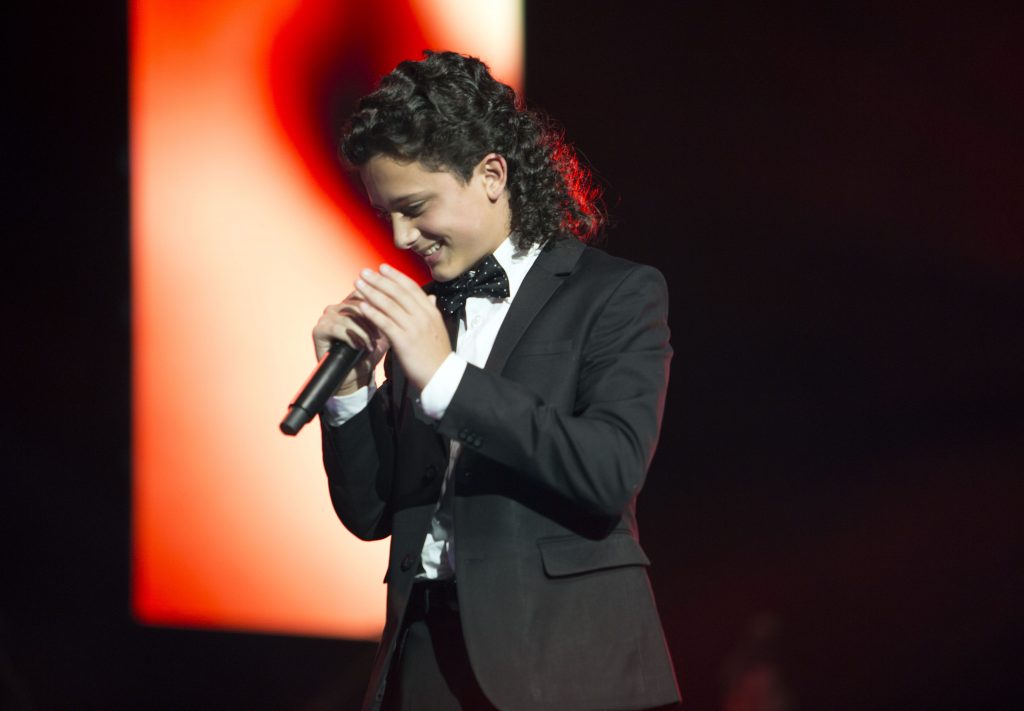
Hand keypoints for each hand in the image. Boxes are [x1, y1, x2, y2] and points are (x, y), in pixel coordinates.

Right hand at [313, 292, 388, 394]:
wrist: (355, 375)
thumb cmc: (368, 352)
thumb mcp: (381, 332)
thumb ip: (385, 315)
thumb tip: (398, 301)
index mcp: (349, 303)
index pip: (364, 295)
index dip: (378, 306)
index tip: (390, 320)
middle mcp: (336, 308)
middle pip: (357, 305)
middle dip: (372, 320)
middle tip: (381, 336)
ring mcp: (325, 318)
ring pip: (348, 317)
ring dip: (363, 332)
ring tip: (371, 345)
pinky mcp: (318, 330)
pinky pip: (336, 328)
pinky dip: (351, 337)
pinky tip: (360, 347)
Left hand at [354, 263, 450, 390]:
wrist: (441, 376)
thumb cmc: (437, 354)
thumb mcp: (438, 328)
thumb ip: (432, 310)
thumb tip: (430, 297)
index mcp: (431, 312)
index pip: (412, 288)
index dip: (396, 276)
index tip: (382, 267)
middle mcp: (423, 316)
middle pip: (398, 293)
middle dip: (379, 281)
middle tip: (364, 272)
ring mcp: (414, 328)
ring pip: (390, 305)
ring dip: (372, 293)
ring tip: (358, 284)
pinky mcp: (404, 341)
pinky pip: (385, 323)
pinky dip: (373, 313)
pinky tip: (362, 306)